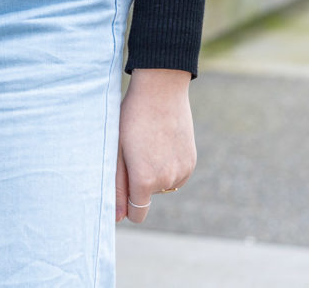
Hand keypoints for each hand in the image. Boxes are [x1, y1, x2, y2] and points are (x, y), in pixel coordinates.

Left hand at [116, 68, 194, 222]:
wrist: (161, 92)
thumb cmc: (130, 119)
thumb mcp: (117, 150)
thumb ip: (117, 186)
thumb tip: (118, 217)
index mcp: (145, 180)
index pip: (137, 213)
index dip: (127, 207)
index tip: (120, 193)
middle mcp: (167, 181)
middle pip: (147, 196)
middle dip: (138, 181)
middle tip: (131, 151)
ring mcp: (182, 172)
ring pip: (162, 185)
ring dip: (153, 173)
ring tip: (146, 144)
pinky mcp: (191, 162)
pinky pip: (175, 174)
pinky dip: (167, 166)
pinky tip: (159, 143)